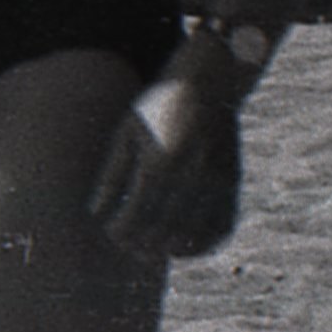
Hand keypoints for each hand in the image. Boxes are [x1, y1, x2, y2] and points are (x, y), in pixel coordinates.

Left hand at [91, 66, 244, 259]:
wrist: (207, 82)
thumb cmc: (156, 105)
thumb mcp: (126, 132)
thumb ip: (112, 175)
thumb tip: (97, 214)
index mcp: (159, 162)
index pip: (137, 216)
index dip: (122, 232)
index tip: (112, 234)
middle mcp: (191, 176)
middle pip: (164, 230)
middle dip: (143, 244)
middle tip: (129, 247)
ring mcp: (217, 181)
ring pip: (195, 235)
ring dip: (172, 249)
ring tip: (153, 249)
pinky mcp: (234, 182)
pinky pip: (223, 226)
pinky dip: (205, 243)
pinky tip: (185, 245)